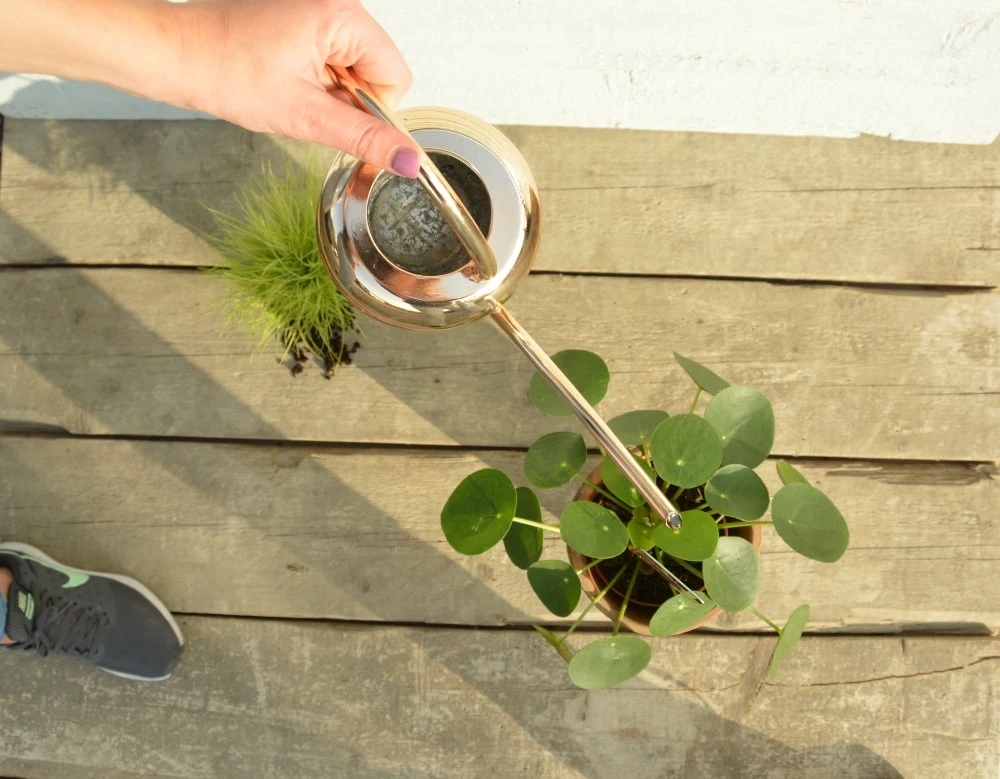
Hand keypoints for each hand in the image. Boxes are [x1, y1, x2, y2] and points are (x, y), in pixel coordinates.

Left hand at [0, 0, 419, 175]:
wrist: (172, 54)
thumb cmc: (224, 71)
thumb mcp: (305, 115)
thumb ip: (366, 138)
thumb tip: (410, 161)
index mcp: (343, 15)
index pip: (395, 76)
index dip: (371, 108)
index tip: (335, 116)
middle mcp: (335, 2)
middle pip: (376, 70)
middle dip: (347, 98)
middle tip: (304, 103)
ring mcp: (317, 7)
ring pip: (352, 68)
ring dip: (328, 91)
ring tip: (287, 89)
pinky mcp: (300, 15)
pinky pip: (330, 57)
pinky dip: (313, 79)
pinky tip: (283, 81)